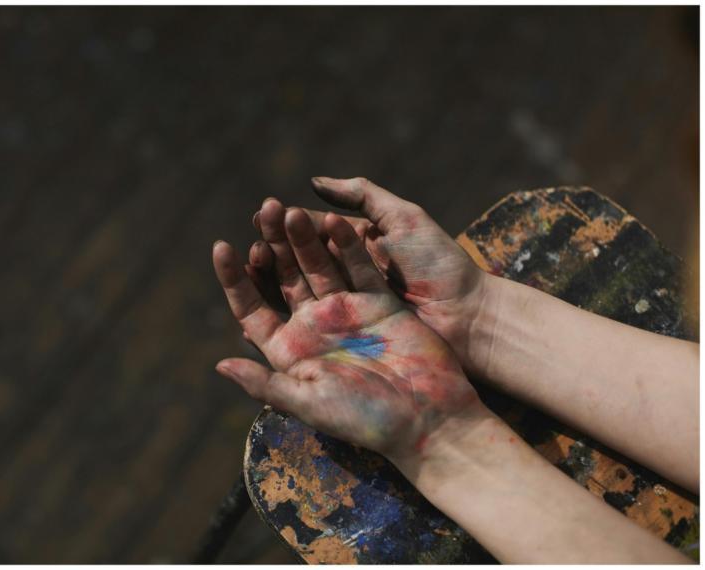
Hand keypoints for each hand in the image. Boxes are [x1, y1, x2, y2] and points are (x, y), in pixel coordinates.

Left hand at [213, 205, 482, 461]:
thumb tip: (219, 364)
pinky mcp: (379, 301)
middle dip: (272, 244)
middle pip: (284, 276)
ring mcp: (347, 310)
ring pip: (319, 265)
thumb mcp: (310, 403)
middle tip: (264, 209)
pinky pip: (360, 267)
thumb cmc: (365, 419)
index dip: (234, 279)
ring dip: (305, 238)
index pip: (252, 307)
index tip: (222, 246)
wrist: (428, 418)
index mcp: (290, 349)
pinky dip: (347, 245)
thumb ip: (265, 383)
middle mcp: (314, 325)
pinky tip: (333, 221)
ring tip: (292, 209)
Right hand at [251, 178, 491, 375]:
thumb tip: (312, 182)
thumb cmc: (440, 265)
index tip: (261, 216)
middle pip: (297, 260)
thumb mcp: (403, 218)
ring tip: (249, 271)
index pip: (310, 232)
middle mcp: (344, 275)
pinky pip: (306, 324)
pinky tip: (256, 308)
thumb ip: (361, 197)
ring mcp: (343, 307)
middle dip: (273, 250)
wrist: (468, 319)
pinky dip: (281, 316)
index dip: (285, 224)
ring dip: (271, 281)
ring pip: (295, 291)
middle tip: (250, 245)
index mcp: (356, 246)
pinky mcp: (345, 335)